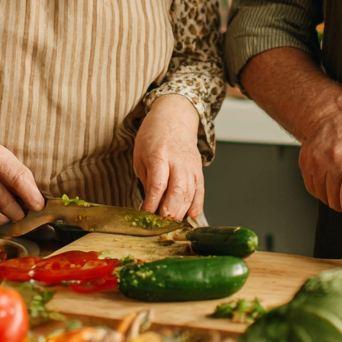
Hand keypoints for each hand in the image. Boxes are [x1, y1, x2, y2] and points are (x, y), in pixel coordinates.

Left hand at [134, 94, 204, 219]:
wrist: (175, 117)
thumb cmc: (153, 136)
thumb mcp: (140, 155)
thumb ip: (147, 179)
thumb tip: (150, 204)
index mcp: (159, 154)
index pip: (158, 183)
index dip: (153, 202)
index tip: (146, 214)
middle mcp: (178, 161)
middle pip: (178, 190)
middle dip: (169, 211)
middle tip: (160, 223)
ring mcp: (191, 165)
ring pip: (190, 193)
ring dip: (181, 211)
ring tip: (171, 224)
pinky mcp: (199, 169)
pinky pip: (200, 190)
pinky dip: (197, 205)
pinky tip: (191, 216)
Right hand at [298, 102, 341, 216]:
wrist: (333, 113)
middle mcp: (337, 158)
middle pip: (337, 203)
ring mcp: (318, 161)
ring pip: (324, 198)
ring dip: (333, 196)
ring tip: (341, 178)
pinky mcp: (305, 163)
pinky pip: (313, 190)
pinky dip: (322, 189)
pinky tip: (330, 175)